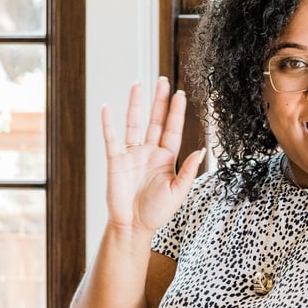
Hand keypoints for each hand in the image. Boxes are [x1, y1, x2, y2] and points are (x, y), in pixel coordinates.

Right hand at [101, 77, 205, 232]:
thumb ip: (187, 170)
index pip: (172, 129)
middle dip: (159, 101)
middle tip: (162, 81)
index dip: (176, 112)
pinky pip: (111, 139)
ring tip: (137, 85)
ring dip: (136, 105)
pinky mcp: (115, 162)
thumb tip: (200, 149)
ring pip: (134, 124)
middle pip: (155, 120)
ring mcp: (132, 155)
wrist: (133, 226)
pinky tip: (107, 108)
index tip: (180, 93)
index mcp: (166, 159)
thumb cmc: (156, 212)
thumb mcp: (177, 192)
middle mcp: (149, 152)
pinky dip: (108, 124)